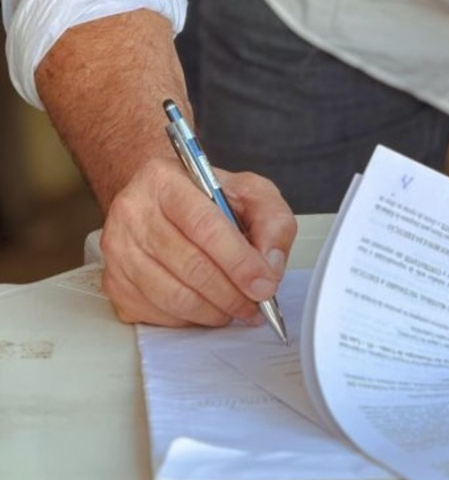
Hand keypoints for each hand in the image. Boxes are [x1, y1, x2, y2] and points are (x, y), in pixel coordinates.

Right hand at [100, 158, 296, 326]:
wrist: (163, 202)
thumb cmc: (206, 198)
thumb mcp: (251, 193)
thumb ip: (272, 221)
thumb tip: (270, 265)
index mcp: (164, 180)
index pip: (204, 226)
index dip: (239, 262)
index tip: (265, 284)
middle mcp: (132, 212)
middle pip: (190, 266)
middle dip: (233, 294)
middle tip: (257, 304)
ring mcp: (118, 250)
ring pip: (174, 297)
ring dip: (215, 311)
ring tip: (238, 308)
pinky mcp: (114, 282)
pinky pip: (159, 314)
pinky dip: (192, 320)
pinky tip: (208, 307)